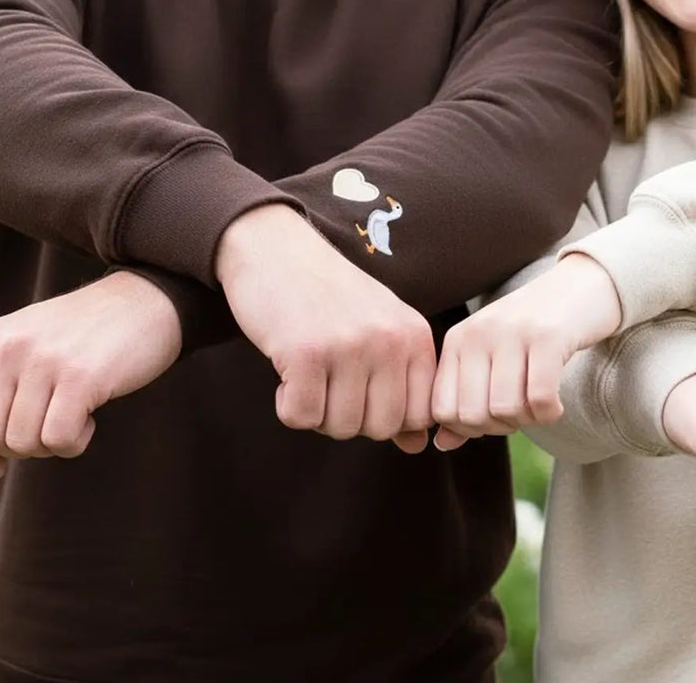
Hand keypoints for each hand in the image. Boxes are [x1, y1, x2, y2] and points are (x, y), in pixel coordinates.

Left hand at [0, 271, 181, 477]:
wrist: (151, 299)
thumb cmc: (90, 334)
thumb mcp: (32, 353)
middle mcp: (11, 347)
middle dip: (18, 448)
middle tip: (51, 429)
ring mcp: (45, 360)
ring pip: (22, 443)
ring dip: (51, 445)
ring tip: (75, 416)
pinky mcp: (81, 377)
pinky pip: (59, 440)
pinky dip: (75, 443)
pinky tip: (91, 417)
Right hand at [216, 204, 436, 452]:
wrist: (275, 249)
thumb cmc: (329, 296)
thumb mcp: (378, 331)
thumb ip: (402, 386)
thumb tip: (418, 446)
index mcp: (414, 334)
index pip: (420, 416)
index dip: (386, 416)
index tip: (362, 390)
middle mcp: (388, 339)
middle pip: (379, 428)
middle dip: (349, 417)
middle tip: (329, 381)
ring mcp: (348, 345)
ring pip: (340, 427)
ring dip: (317, 411)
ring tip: (310, 371)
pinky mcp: (305, 353)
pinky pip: (300, 418)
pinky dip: (287, 405)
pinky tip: (287, 370)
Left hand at [430, 252, 621, 447]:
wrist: (583, 284)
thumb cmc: (533, 330)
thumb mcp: (492, 359)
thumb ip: (465, 400)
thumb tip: (443, 444)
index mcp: (458, 339)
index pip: (442, 410)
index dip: (469, 429)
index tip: (495, 416)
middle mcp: (479, 332)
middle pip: (473, 416)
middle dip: (500, 427)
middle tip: (521, 412)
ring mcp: (513, 332)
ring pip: (505, 410)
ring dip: (528, 421)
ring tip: (540, 405)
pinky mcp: (549, 336)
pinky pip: (540, 399)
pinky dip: (550, 414)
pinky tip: (557, 404)